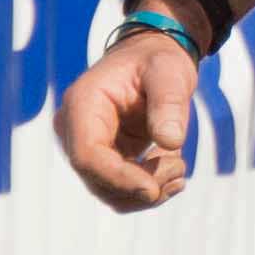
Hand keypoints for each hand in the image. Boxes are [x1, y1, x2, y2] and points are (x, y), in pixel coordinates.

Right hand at [57, 28, 202, 210]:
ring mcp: (86, 147)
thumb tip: (171, 141)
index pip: (87, 155)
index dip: (117, 178)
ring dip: (147, 192)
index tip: (153, 190)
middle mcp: (74, 129)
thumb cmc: (158, 62)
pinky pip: (119, 189)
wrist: (152, 61)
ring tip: (179, 168)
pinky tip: (172, 171)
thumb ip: (169, 104)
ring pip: (108, 192)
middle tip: (179, 167)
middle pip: (96, 179)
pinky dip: (147, 190)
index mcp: (82, 103)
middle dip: (140, 185)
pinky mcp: (102, 160)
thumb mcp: (169, 72)